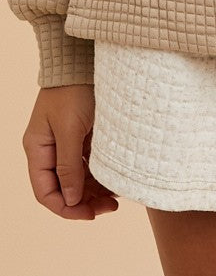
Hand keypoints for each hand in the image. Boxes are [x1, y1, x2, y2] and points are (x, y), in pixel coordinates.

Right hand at [23, 83, 119, 218]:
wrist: (84, 60)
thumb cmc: (73, 90)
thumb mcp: (70, 129)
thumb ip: (69, 165)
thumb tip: (70, 199)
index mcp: (37, 150)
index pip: (46, 192)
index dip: (66, 208)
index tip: (90, 215)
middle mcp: (50, 150)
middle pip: (63, 188)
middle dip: (85, 202)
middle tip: (110, 207)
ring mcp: (67, 144)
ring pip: (78, 179)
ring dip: (95, 191)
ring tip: (117, 196)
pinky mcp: (83, 136)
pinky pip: (90, 165)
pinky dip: (101, 175)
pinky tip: (116, 180)